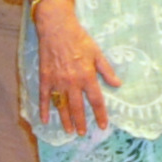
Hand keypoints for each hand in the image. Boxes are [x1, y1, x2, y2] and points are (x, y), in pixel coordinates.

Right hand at [31, 0, 120, 137]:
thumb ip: (106, 70)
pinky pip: (44, 97)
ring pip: (62, 105)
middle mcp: (72, 82)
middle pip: (78, 107)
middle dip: (81, 122)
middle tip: (83, 133)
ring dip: (65, 119)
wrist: (56, 28)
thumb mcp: (97, 53)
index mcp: (87, 76)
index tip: (103, 125)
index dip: (100, 114)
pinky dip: (44, 109)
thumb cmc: (79, 38)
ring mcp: (57, 81)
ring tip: (69, 130)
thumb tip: (118, 84)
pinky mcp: (45, 78)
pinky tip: (45, 120)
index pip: (96, 100)